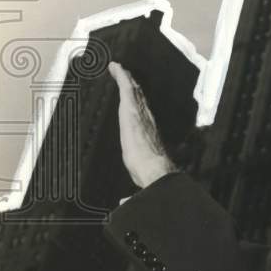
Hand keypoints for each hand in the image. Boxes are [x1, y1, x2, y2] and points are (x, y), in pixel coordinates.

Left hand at [108, 61, 177, 188]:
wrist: (154, 171)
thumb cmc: (149, 176)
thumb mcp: (138, 181)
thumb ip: (131, 191)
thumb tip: (125, 204)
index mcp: (149, 135)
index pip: (144, 117)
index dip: (140, 106)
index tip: (135, 97)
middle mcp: (147, 121)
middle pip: (140, 99)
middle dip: (134, 87)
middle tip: (128, 75)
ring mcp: (139, 114)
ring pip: (134, 92)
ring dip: (128, 79)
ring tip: (121, 68)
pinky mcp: (131, 110)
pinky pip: (127, 89)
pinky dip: (122, 77)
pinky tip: (116, 67)